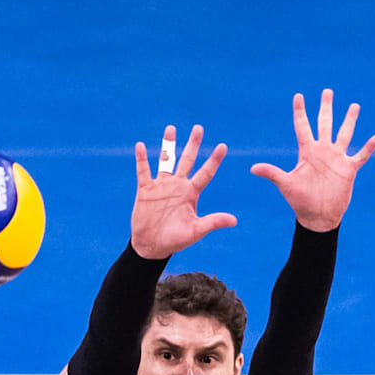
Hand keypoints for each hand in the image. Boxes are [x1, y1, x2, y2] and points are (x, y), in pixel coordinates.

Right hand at [130, 125, 235, 259]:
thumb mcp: (196, 231)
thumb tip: (234, 221)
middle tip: (198, 128)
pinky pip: (143, 171)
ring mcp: (161, 186)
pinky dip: (141, 159)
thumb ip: (213, 222)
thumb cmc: (176, 240)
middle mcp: (178, 185)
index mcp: (191, 193)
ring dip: (168, 145)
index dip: (214, 160)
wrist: (152, 245)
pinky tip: (140, 146)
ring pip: (165, 160)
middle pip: (187, 160)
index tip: (223, 146)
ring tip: (171, 128)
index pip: (206, 173)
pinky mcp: (145, 190)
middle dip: (193, 144)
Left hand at [250, 89, 374, 232]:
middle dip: (326, 108)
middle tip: (327, 91)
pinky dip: (368, 148)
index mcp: (307, 152)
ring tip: (354, 105)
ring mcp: (337, 159)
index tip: (298, 96)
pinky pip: (361, 156)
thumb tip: (252, 168)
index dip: (300, 111)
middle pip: (325, 124)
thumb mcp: (286, 185)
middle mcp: (323, 151)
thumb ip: (272, 173)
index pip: (303, 126)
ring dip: (349, 120)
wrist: (318, 216)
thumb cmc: (300, 201)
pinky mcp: (348, 170)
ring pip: (344, 134)